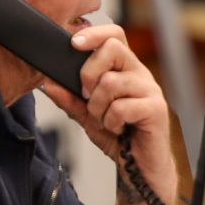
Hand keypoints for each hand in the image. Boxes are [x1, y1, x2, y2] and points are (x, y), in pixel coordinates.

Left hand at [39, 23, 176, 204]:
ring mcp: (150, 90)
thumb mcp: (87, 116)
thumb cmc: (120, 138)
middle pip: (112, 49)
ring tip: (105, 120)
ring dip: (98, 107)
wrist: (140, 169)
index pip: (114, 35)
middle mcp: (140, 74)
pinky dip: (111, 122)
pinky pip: (121, 107)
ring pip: (111, 81)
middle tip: (88, 98)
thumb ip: (69, 99)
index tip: (73, 44)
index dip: (93, 34)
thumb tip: (48, 83)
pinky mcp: (156, 109)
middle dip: (89, 74)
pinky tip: (118, 130)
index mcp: (125, 69)